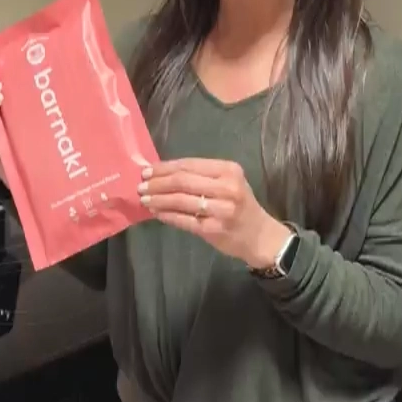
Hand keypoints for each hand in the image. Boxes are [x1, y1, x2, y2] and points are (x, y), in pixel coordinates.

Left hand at [138, 158, 290, 267]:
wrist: (260, 236)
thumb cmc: (240, 206)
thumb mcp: (229, 183)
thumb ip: (202, 176)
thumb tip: (163, 173)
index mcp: (229, 170)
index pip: (189, 165)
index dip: (164, 167)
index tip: (147, 170)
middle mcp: (227, 188)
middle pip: (182, 181)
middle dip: (157, 183)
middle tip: (141, 186)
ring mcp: (221, 210)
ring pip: (180, 200)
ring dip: (158, 200)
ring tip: (145, 199)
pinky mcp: (213, 229)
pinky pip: (184, 220)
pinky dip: (167, 216)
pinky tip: (157, 213)